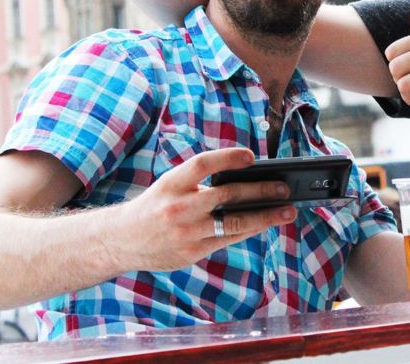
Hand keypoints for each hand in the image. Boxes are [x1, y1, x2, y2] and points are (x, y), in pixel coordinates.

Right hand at [115, 148, 296, 271]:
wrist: (122, 240)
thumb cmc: (155, 206)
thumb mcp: (170, 186)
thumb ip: (201, 183)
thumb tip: (246, 180)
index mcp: (172, 183)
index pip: (203, 164)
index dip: (228, 158)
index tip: (251, 157)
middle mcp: (179, 207)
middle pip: (227, 194)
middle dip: (261, 191)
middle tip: (284, 188)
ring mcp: (186, 233)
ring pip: (234, 222)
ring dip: (266, 216)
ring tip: (287, 211)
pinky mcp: (192, 253)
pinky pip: (228, 240)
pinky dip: (250, 231)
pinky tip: (265, 224)